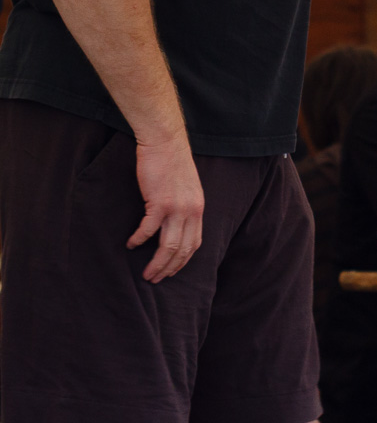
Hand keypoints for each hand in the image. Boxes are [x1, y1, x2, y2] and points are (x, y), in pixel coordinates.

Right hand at [127, 133, 204, 282]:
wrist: (165, 143)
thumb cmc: (172, 164)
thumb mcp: (187, 189)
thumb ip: (184, 207)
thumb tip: (174, 225)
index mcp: (198, 208)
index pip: (194, 243)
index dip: (183, 261)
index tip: (171, 271)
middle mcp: (192, 211)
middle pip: (182, 249)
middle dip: (169, 268)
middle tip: (155, 279)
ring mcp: (177, 207)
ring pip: (168, 245)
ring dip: (157, 262)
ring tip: (146, 274)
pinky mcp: (159, 202)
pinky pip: (148, 229)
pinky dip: (139, 240)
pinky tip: (130, 245)